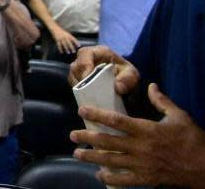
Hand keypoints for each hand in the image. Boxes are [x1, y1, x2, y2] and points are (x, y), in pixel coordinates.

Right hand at [49, 25, 80, 54]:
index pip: (73, 39)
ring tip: (68, 53)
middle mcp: (65, 37)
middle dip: (72, 47)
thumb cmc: (61, 31)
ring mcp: (61, 38)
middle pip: (69, 43)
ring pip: (64, 45)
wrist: (55, 28)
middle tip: (74, 51)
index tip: (79, 46)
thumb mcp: (67, 33)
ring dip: (66, 49)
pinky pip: (59, 45)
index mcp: (68, 35)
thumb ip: (70, 37)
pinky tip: (61, 52)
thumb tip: (73, 42)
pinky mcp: (57, 40)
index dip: (76, 42)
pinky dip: (60, 49)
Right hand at [68, 45, 139, 93]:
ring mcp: (81, 67)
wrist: (125, 81)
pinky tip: (85, 96)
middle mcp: (87, 57)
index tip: (87, 78)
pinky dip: (78, 89)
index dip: (84, 64)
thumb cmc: (127, 75)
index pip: (85, 54)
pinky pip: (73, 82)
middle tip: (86, 90)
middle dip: (80, 78)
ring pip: (72, 74)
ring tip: (86, 94)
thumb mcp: (132, 76)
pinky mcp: (79, 76)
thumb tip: (117, 88)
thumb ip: (127, 80)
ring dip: (78, 85)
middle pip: (76, 65)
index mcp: (100, 52)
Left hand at [72, 83, 204, 187]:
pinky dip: (110, 178)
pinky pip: (124, 180)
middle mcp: (141, 147)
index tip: (82, 110)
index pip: (116, 120)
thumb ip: (162, 101)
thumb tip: (151, 85)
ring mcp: (142, 164)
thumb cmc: (192, 140)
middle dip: (87, 137)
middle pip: (107, 141)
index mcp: (147, 129)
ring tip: (77, 154)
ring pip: (111, 160)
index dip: (97, 114)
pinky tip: (99, 174)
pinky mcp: (147, 179)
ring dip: (92, 157)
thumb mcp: (179, 116)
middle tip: (72, 135)